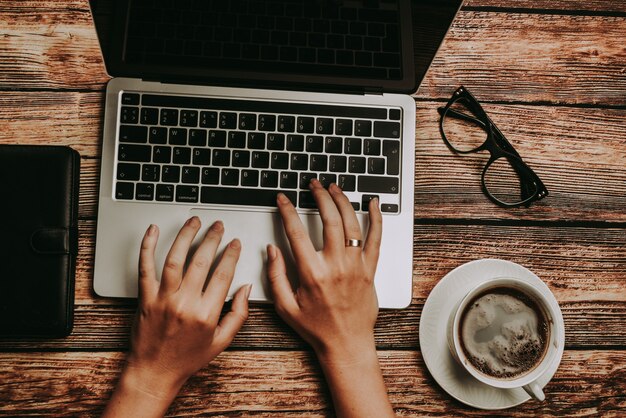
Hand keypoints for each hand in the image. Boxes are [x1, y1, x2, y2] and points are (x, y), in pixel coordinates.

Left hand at [103, 217, 250, 417]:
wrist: (154, 372)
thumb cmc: (187, 359)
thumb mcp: (222, 341)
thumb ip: (239, 314)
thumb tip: (246, 288)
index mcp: (206, 314)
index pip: (223, 274)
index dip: (231, 255)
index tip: (235, 243)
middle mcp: (185, 303)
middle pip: (202, 261)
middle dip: (213, 238)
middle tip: (218, 226)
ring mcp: (163, 299)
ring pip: (175, 258)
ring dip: (186, 235)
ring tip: (195, 221)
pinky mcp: (145, 298)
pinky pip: (145, 267)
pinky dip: (148, 246)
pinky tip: (153, 230)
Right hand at [267, 180, 380, 356]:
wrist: (346, 343)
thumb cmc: (316, 327)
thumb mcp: (285, 307)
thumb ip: (275, 276)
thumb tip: (271, 250)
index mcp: (313, 274)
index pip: (297, 232)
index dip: (287, 211)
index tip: (283, 199)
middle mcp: (336, 266)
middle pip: (329, 219)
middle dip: (319, 196)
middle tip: (313, 185)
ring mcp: (355, 266)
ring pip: (352, 224)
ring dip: (343, 201)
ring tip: (334, 187)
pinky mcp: (370, 269)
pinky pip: (377, 239)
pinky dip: (377, 218)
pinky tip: (373, 203)